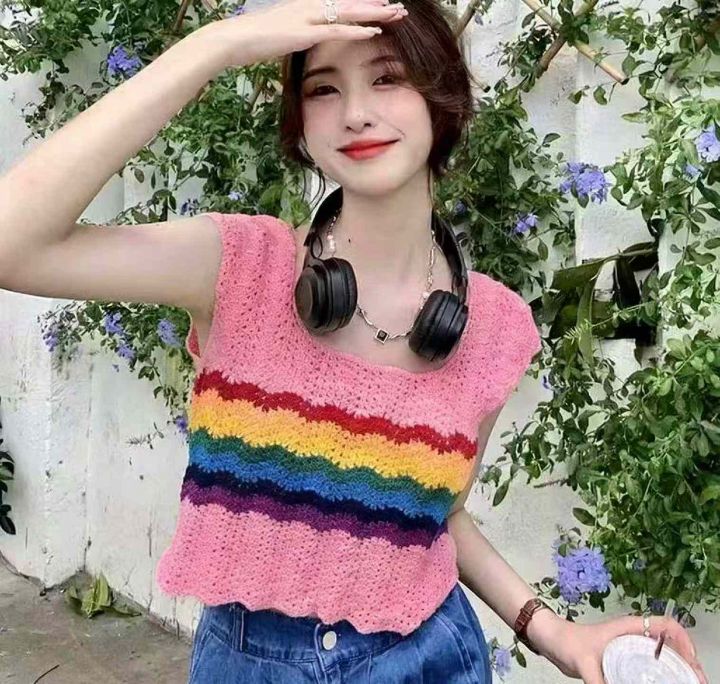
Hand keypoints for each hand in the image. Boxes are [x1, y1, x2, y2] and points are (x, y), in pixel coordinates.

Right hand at [211, 0, 408, 67]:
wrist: (233, 39)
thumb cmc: (252, 39)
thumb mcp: (281, 34)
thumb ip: (298, 33)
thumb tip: (306, 38)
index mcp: (305, 6)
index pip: (340, 4)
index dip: (363, 5)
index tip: (383, 7)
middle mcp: (309, 6)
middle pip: (350, 4)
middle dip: (376, 6)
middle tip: (399, 8)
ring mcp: (307, 17)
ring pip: (349, 13)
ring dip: (373, 14)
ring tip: (396, 14)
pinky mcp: (304, 32)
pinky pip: (337, 31)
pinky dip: (357, 31)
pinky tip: (374, 31)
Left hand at [532, 612, 708, 683]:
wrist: (551, 641)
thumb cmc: (567, 643)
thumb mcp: (584, 664)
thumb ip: (599, 683)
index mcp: (629, 627)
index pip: (667, 626)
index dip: (684, 641)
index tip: (691, 663)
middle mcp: (634, 636)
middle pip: (670, 645)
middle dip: (688, 663)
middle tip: (698, 683)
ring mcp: (630, 648)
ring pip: (662, 657)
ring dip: (677, 670)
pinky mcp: (624, 660)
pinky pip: (650, 667)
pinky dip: (661, 677)